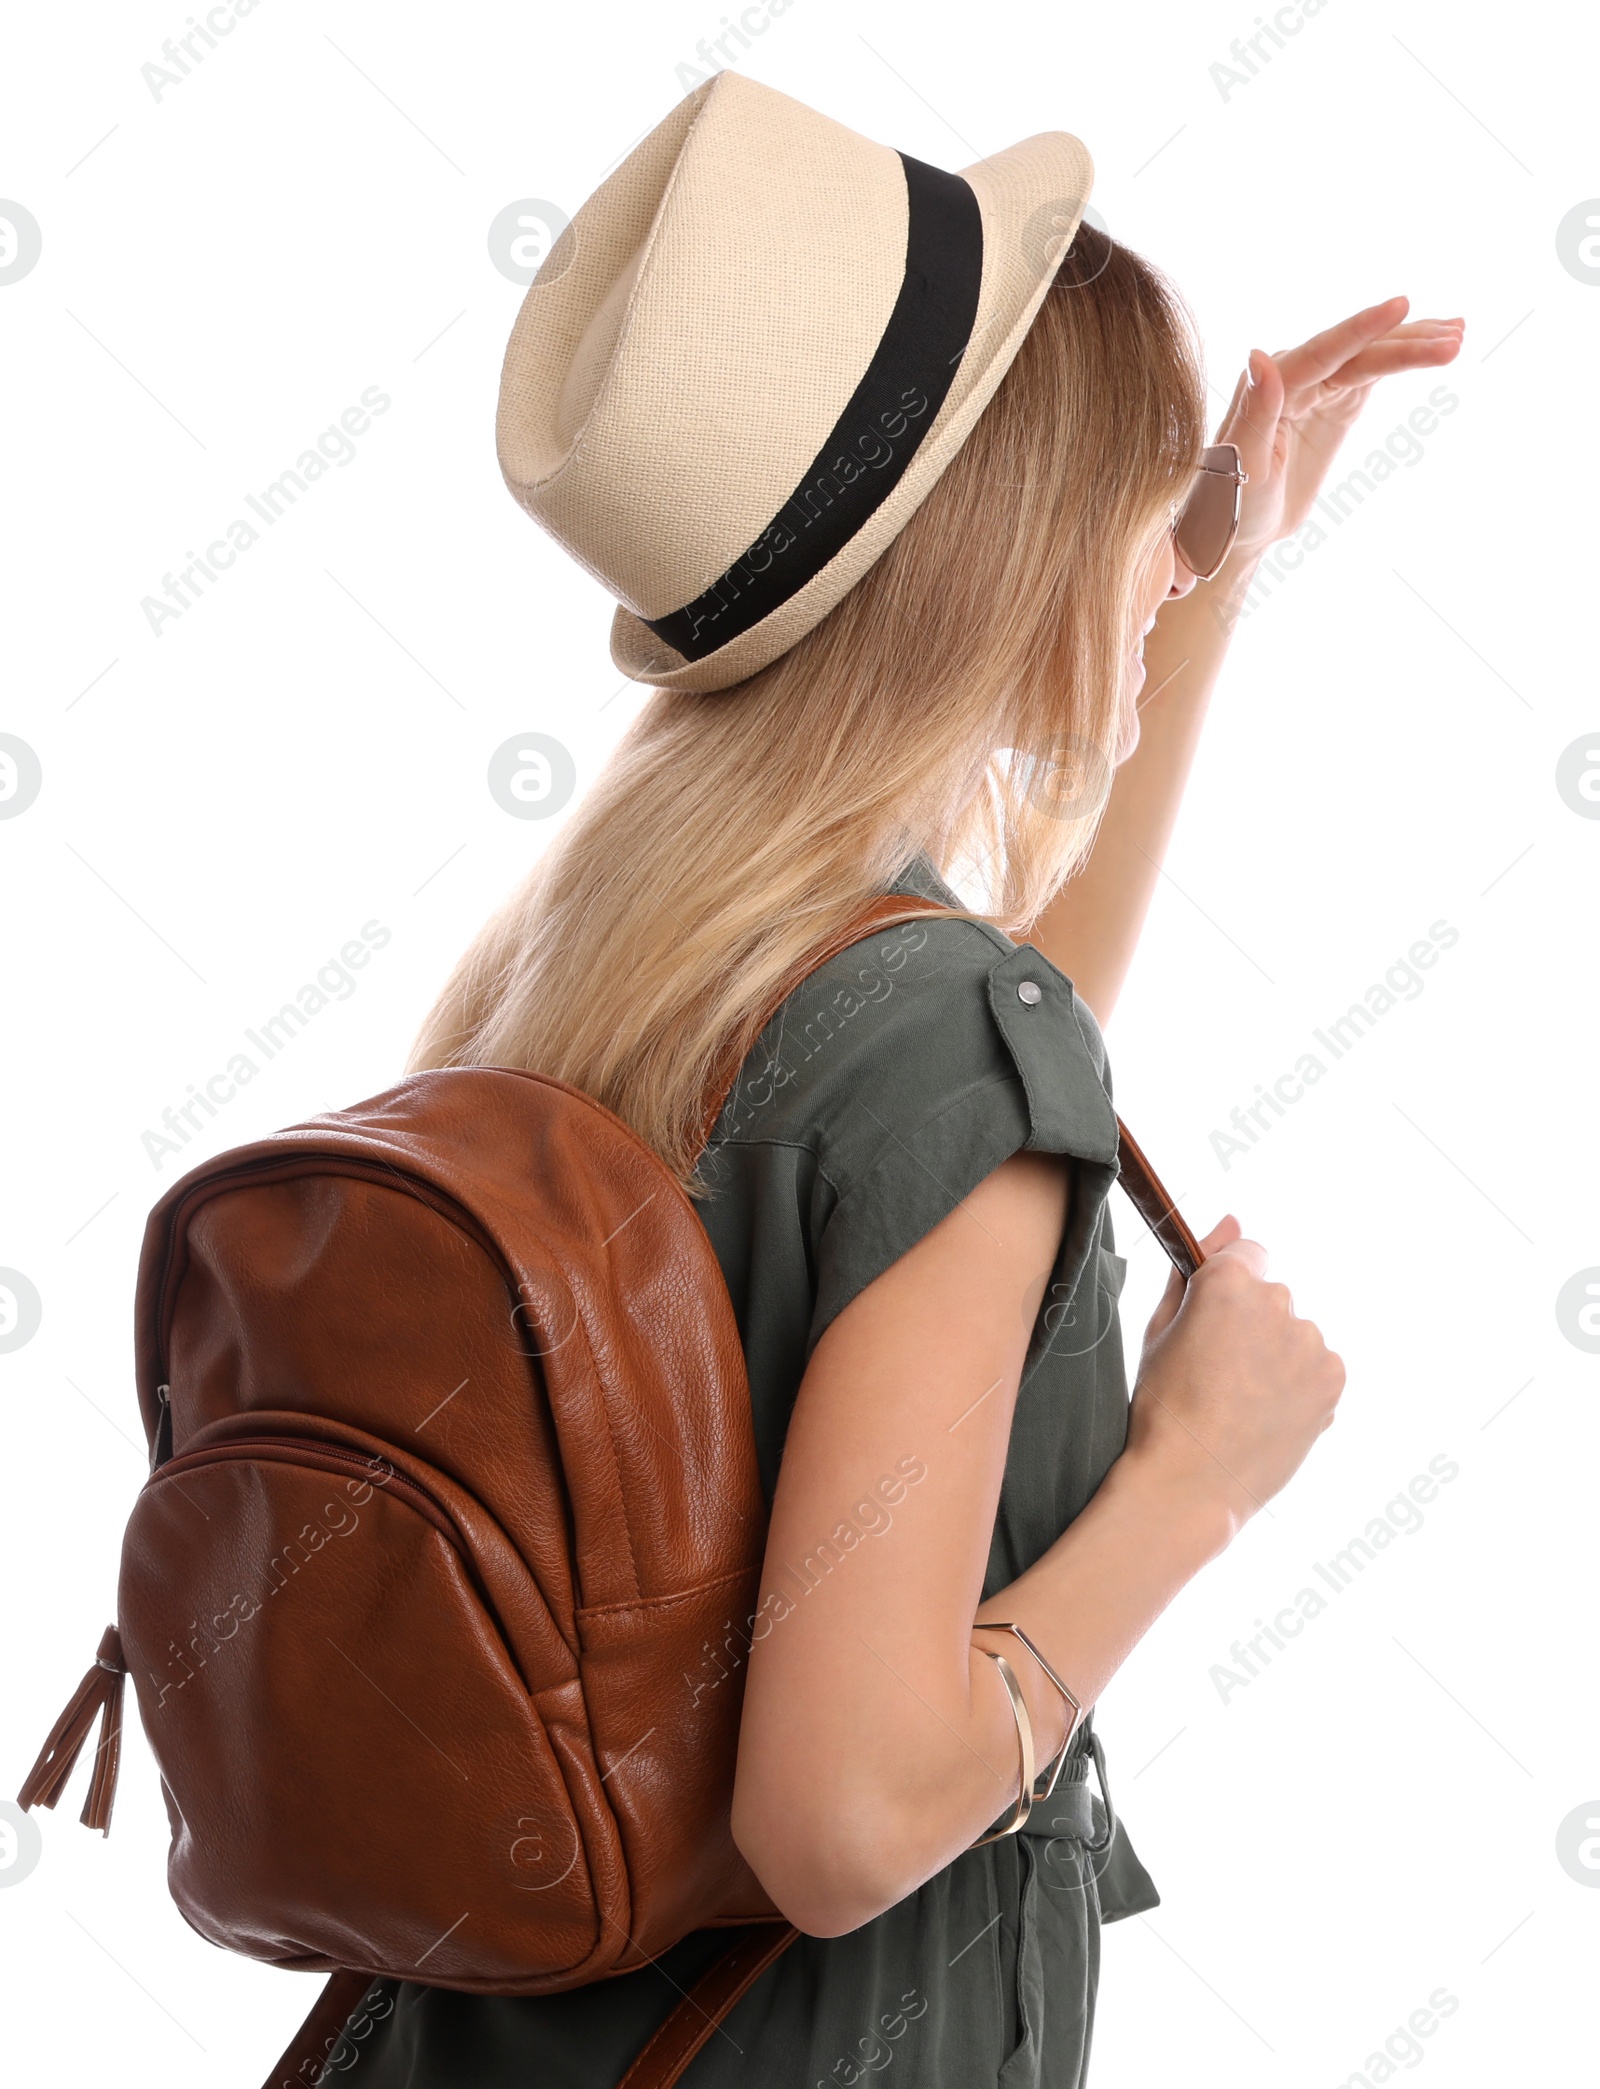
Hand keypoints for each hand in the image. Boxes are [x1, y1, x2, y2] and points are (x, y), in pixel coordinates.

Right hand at [1123, 1215, 1344, 1538]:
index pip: (1247, 1252)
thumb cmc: (1163, 1406)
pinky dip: (1298, 1383)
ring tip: (1242, 1400)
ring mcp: (1310, 1342)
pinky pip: (1317, 1366)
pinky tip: (1266, 1412)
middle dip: (1251, 1324)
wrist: (1191, 1481)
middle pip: (1271, 1297)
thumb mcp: (1161, 1328)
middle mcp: (1278, 1302)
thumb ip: (1199, 1265)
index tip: (1216, 1318)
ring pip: (1294, 1334)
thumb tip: (1230, 1220)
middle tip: (1220, 1372)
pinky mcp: (1332, 1378)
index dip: (1228, 1285)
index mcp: (1229, 1282)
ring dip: (1276, 1355)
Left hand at [1212, 297, 1464, 567]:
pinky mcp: (1336, 402)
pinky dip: (1405, 360)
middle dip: (1406, 342)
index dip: (1364, 328)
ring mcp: (1318, 387)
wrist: (1236, 531)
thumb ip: (1255, 411)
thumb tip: (1259, 356)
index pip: (1324, 351)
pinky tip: (1438, 345)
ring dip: (1414, 344)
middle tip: (1455, 338)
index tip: (1403, 305)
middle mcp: (1294, 376)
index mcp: (1270, 387)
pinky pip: (1374, 373)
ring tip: (1460, 333)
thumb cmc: (1230, 503)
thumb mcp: (1242, 464)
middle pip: (1358, 351)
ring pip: (1371, 357)